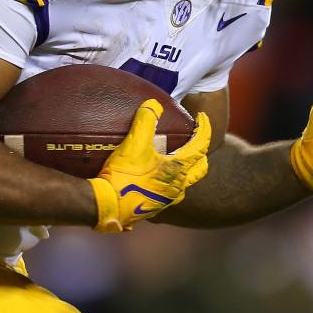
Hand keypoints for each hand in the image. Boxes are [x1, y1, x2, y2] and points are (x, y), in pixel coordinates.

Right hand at [89, 99, 210, 231]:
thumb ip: (146, 120)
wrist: (108, 206)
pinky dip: (168, 180)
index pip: (201, 146)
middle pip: (199, 169)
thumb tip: (154, 104)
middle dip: (200, 152)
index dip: (205, 128)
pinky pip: (169, 192)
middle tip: (193, 140)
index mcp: (179, 170)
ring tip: (173, 157)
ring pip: (185, 183)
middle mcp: (178, 188)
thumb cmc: (124, 176)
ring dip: (185, 169)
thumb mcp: (135, 143)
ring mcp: (167, 201)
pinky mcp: (153, 208)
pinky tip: (153, 175)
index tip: (202, 117)